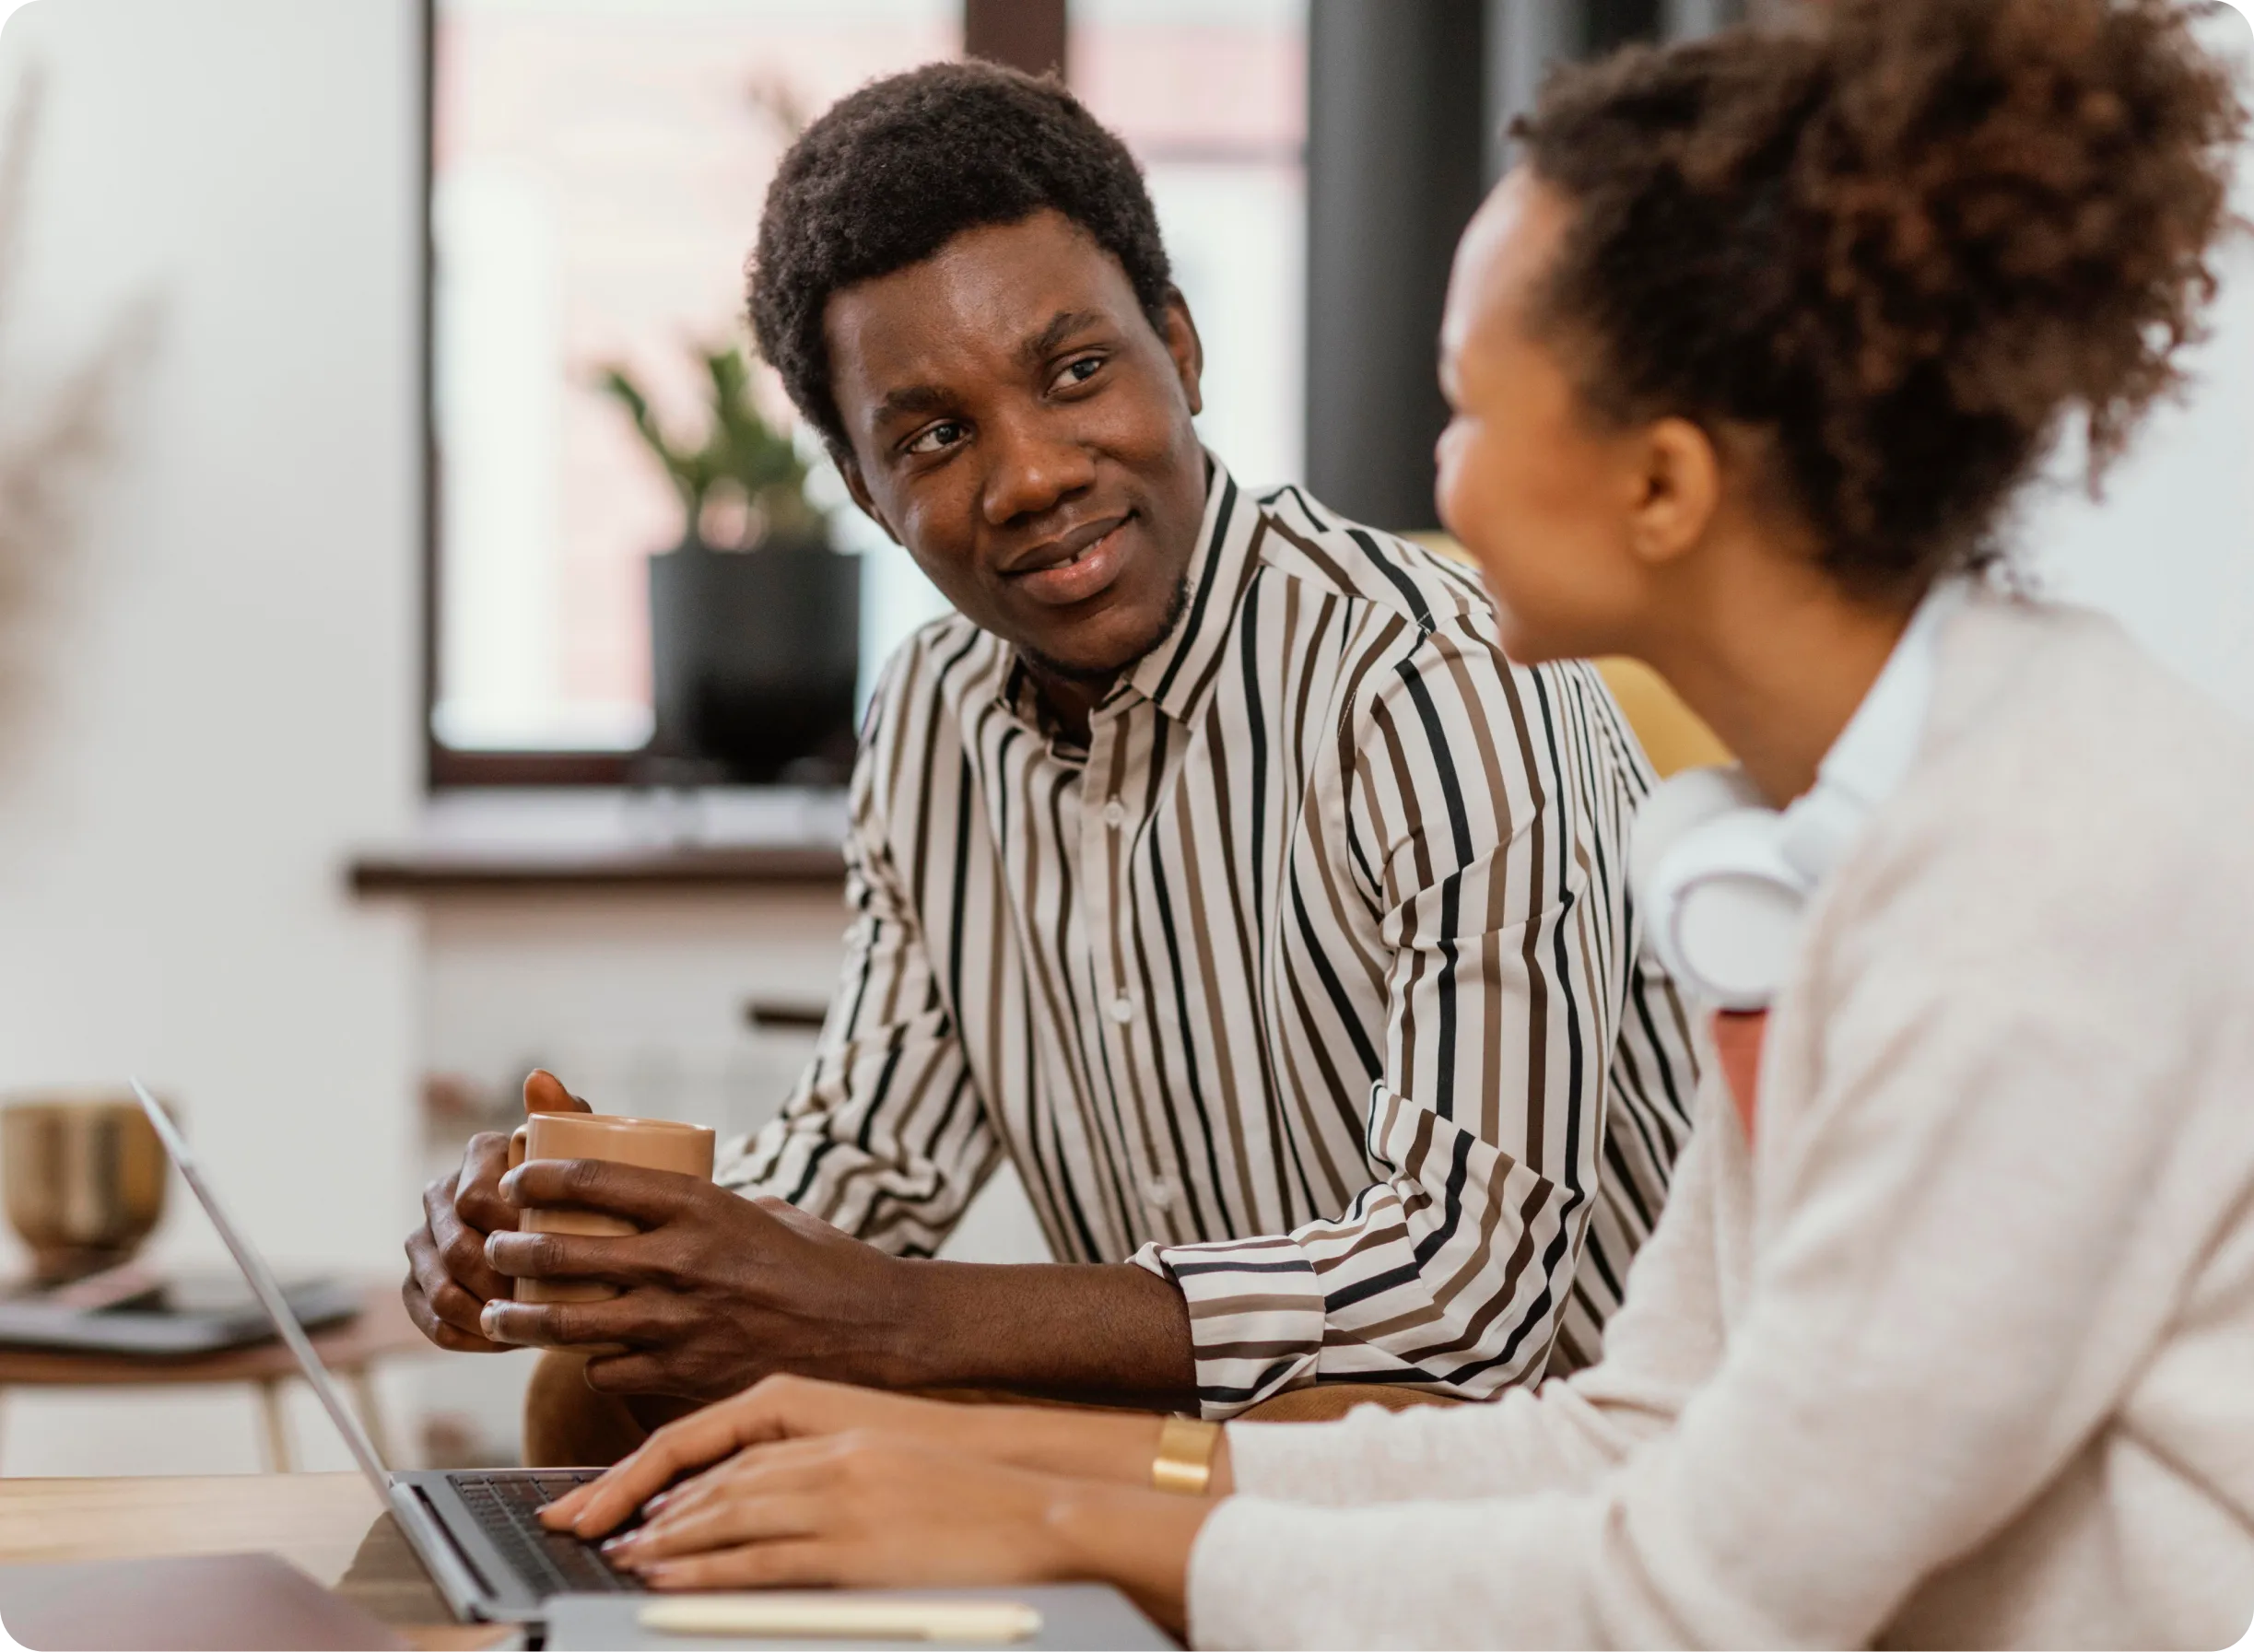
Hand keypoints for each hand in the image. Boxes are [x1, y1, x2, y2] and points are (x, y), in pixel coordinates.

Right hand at [402, 1070, 587, 1351]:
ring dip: (483, 1312)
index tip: (556, 1252)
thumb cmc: (583, 1191)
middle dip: (499, 1280)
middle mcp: (441, 1192)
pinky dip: (464, 1335)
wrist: (567, 1236)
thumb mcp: (586, 1154)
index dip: (513, 1232)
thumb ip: (568, 1115)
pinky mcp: (416, 1283)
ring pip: (438, 1287)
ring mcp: (422, 1239)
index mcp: (478, 1155)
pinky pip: (428, 1318)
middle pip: (456, 1247)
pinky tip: (500, 1340)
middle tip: (546, 1301)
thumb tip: (537, 1074)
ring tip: (527, 1326)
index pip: (479, 1198)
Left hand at [476, 1166, 916, 1399]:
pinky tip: (589, 1356)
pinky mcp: (686, 1376)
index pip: (594, 1181)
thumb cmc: (824, 1263)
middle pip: (564, 1253)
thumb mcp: (765, 1210)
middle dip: (511, 1250)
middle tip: (493, 1248)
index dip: (540, 1178)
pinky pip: (609, 1372)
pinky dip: (591, 1364)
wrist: (875, 1330)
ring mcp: (681, 1323)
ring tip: (495, 1316)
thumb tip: (656, 1201)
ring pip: (569, 1324)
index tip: (517, 1180)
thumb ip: (708, 1207)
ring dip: (520, 1320)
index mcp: (702, 1206)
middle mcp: (684, 1261)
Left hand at [589, 1430, 1214, 1632]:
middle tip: (581, 1529)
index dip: (647, 1472)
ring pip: (719, 1514)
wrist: (1033, 1495)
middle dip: (633, 1505)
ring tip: (615, 1558)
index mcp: (820, 1416)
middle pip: (702, 1477)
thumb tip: (760, 1483)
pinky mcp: (850, 1543)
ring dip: (660, 1539)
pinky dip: (701, 1568)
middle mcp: (817, 1448)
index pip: (710, 1441)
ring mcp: (832, 1494)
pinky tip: (666, 1578)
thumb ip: (816, 1452)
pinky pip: (755, 1557)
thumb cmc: (958, 1475)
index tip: (603, 1499)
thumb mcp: (878, 1445)